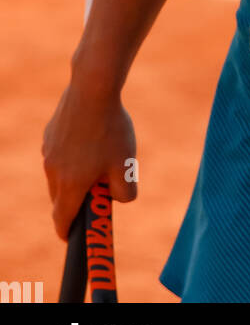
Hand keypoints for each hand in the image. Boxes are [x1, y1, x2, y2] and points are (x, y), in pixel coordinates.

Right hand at [43, 82, 136, 239]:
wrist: (93, 88)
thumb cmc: (111, 129)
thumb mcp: (126, 166)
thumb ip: (125, 193)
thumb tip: (117, 199)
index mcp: (69, 185)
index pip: (61, 220)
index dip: (68, 232)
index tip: (74, 236)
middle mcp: (52, 170)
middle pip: (61, 198)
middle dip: (78, 199)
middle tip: (101, 188)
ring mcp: (48, 150)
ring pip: (61, 173)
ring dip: (77, 174)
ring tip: (102, 153)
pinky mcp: (50, 133)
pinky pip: (61, 153)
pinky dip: (73, 154)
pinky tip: (93, 135)